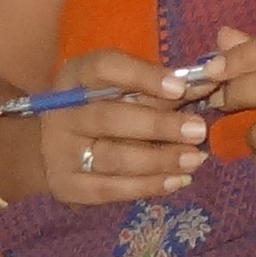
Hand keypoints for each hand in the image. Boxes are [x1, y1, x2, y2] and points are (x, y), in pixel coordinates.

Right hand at [13, 47, 206, 208]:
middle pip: (110, 118)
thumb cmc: (97, 108)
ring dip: (159, 159)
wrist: (51, 148)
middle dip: (159, 125)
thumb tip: (204, 86)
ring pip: (113, 157)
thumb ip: (156, 88)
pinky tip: (177, 180)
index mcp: (75, 76)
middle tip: (199, 131)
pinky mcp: (67, 186)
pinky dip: (148, 186)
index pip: (105, 68)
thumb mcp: (118, 89)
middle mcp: (61, 112)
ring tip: (195, 158)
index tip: (180, 88)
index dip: (142, 76)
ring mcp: (61, 152)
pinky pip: (111, 189)